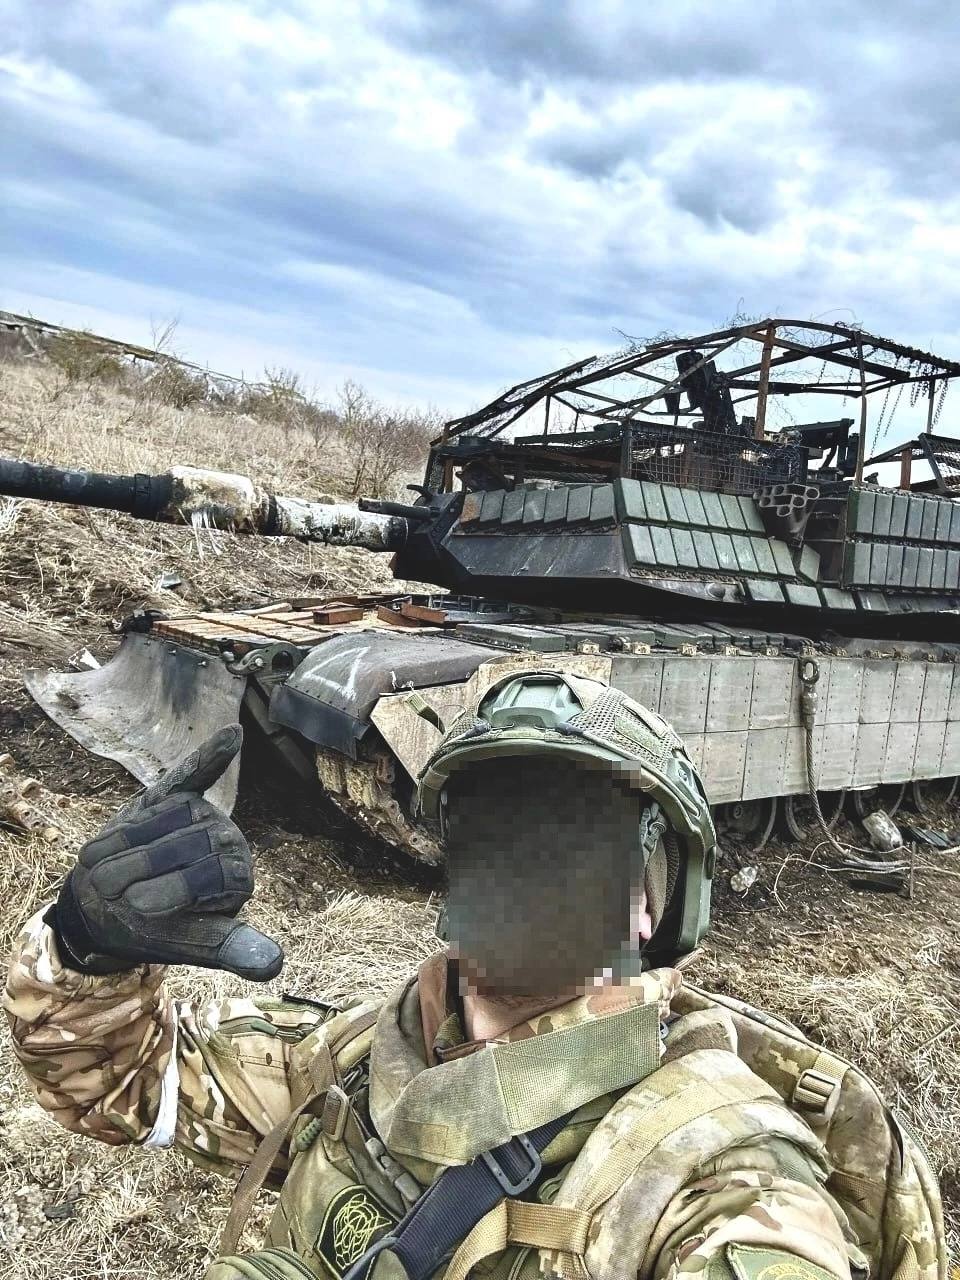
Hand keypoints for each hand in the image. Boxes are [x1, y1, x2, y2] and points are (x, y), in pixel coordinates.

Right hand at [49, 726, 282, 980]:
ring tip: (121, 871)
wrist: (112, 909)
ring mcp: (201, 814)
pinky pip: (196, 771)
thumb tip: (275, 965)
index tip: (143, 913)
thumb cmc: (156, 929)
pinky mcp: (175, 794)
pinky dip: (212, 754)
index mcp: (237, 874)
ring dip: (129, 848)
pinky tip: (233, 736)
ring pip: (161, 821)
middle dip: (143, 874)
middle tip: (126, 894)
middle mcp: (226, 838)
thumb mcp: (192, 946)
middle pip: (182, 847)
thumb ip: (232, 948)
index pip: (201, 876)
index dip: (165, 897)